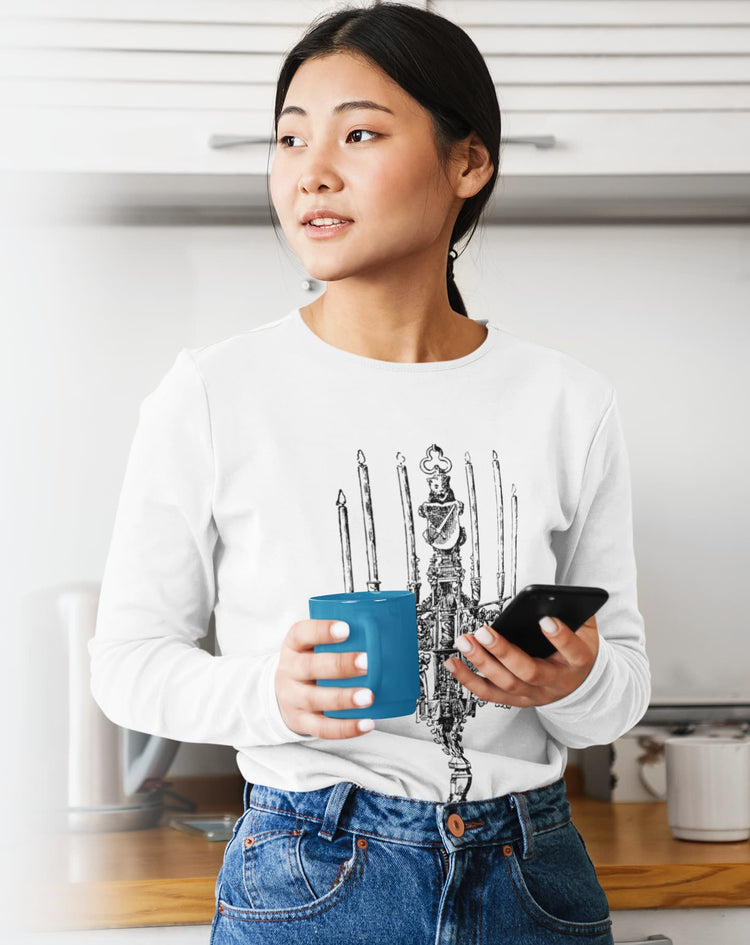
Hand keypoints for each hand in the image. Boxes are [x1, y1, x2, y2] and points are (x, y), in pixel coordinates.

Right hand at [275, 619, 374, 738]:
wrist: (283, 692)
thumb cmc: (311, 662)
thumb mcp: (314, 645)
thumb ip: (342, 639)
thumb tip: (389, 633)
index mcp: (294, 645)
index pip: (302, 633)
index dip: (322, 631)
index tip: (346, 629)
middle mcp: (289, 671)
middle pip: (309, 667)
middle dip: (339, 665)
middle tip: (366, 663)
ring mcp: (292, 698)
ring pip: (314, 699)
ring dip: (344, 698)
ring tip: (369, 696)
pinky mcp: (301, 722)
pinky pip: (322, 728)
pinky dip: (346, 728)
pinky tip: (366, 723)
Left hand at [444, 616, 599, 706]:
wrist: (580, 685)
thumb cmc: (578, 651)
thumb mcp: (587, 630)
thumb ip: (578, 613)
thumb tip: (556, 595)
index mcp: (577, 662)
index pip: (572, 650)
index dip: (560, 636)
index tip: (544, 618)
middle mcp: (555, 681)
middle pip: (529, 671)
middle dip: (504, 651)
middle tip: (484, 632)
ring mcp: (535, 694)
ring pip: (506, 684)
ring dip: (482, 663)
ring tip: (464, 642)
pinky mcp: (517, 699)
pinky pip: (490, 694)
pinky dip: (469, 680)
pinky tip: (454, 664)